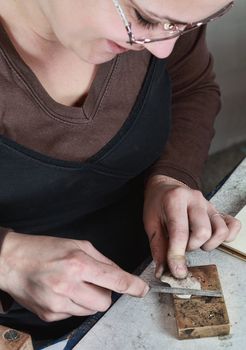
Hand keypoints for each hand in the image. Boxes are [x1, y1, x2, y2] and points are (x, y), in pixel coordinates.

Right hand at [0, 230, 148, 321]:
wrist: (12, 262)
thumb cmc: (44, 249)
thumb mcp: (77, 244)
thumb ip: (102, 260)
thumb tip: (119, 274)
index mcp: (78, 264)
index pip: (115, 280)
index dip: (132, 286)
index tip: (141, 289)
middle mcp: (69, 285)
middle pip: (105, 302)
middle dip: (104, 292)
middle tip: (91, 280)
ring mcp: (57, 304)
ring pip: (91, 311)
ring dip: (88, 299)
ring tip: (72, 283)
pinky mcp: (49, 315)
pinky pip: (74, 314)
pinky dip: (74, 304)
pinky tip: (61, 291)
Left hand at [143, 175, 240, 278]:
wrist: (165, 187)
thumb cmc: (157, 204)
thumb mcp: (150, 223)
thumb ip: (158, 248)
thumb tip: (163, 272)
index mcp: (175, 200)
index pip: (180, 232)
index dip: (178, 255)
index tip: (177, 271)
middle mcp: (195, 200)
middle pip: (203, 233)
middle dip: (191, 247)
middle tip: (181, 244)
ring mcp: (209, 204)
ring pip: (220, 231)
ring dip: (208, 244)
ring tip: (195, 241)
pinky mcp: (218, 210)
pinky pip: (233, 225)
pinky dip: (227, 237)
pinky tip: (212, 238)